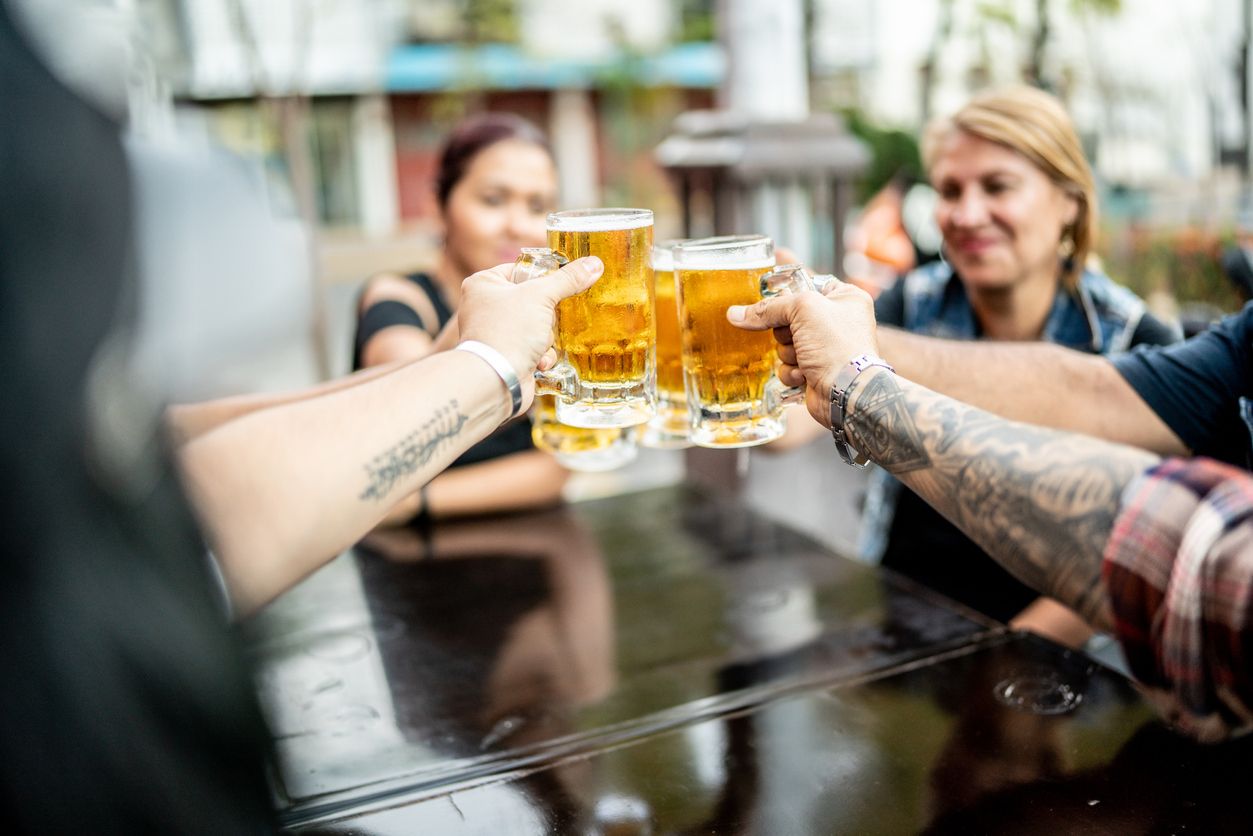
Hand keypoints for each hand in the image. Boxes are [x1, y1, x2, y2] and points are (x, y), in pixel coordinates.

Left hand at [459, 256, 603, 406]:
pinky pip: (535, 348)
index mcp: (484, 283)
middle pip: (535, 300)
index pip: (522, 270)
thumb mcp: (541, 296)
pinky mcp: (508, 355)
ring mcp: (497, 333)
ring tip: (536, 344)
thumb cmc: (508, 332)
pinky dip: (541, 355)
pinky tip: (537, 361)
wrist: (497, 380)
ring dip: (546, 338)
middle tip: (544, 321)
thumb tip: (594, 264)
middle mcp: (486, 306)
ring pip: (539, 326)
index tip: (561, 284)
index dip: (544, 278)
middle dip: (547, 316)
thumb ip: (568, 279)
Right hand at [727, 279, 877, 427]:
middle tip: (797, 335)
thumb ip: (768, 308)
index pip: (807, 286)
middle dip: (787, 331)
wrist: (848, 392)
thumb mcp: (802, 310)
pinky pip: (788, 365)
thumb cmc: (836, 345)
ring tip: (806, 359)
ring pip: (785, 343)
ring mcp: (826, 348)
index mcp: (844, 297)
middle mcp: (837, 321)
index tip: (776, 301)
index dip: (789, 295)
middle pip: (789, 317)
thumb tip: (735, 313)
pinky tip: (805, 375)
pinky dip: (792, 371)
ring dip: (788, 353)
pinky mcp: (815, 371)